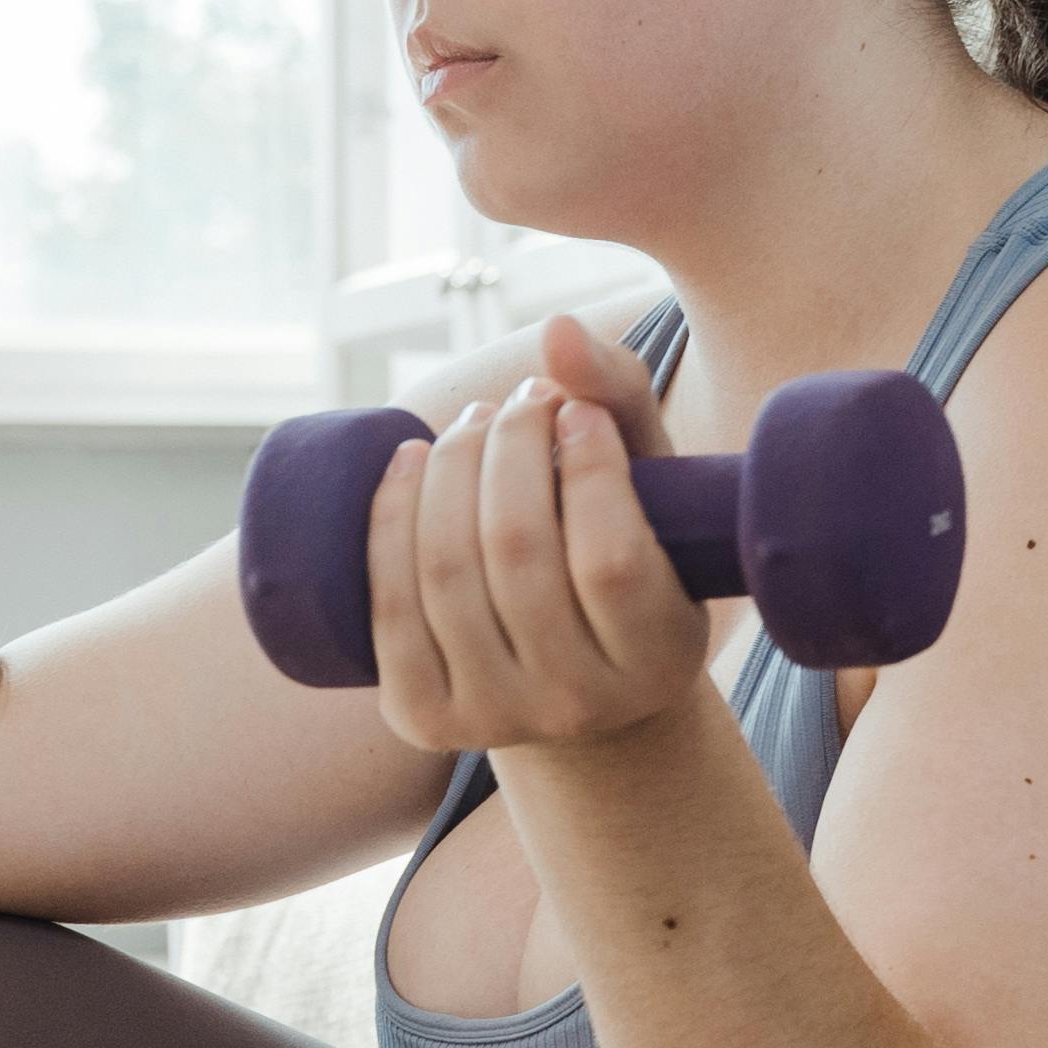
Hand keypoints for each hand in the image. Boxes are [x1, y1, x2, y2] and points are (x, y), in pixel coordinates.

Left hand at [366, 313, 712, 751]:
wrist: (575, 688)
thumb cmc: (628, 560)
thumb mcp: (654, 490)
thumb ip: (620, 397)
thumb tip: (555, 330)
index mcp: (657, 660)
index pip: (611, 559)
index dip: (585, 468)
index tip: (576, 416)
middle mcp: (578, 705)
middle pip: (517, 554)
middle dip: (507, 448)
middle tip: (517, 404)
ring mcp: (493, 717)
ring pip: (446, 571)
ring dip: (449, 469)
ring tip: (471, 423)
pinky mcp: (421, 717)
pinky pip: (389, 606)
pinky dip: (389, 519)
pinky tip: (410, 462)